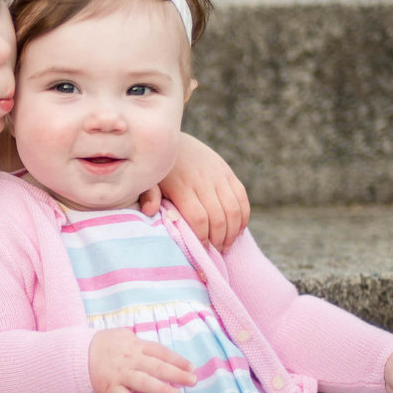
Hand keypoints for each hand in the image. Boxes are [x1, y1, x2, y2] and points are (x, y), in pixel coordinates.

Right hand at [88, 329, 196, 392]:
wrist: (77, 354)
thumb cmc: (104, 345)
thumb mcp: (123, 336)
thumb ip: (141, 344)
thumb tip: (161, 353)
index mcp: (135, 345)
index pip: (160, 352)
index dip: (177, 359)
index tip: (191, 367)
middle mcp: (130, 359)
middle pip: (157, 366)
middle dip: (176, 374)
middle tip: (193, 381)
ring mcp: (120, 374)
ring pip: (144, 382)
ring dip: (161, 389)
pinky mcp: (110, 389)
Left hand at [143, 134, 249, 250]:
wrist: (169, 140)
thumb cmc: (157, 169)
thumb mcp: (148, 181)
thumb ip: (149, 196)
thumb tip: (149, 212)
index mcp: (182, 185)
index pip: (199, 218)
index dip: (203, 238)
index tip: (202, 250)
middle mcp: (202, 180)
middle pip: (219, 216)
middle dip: (219, 239)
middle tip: (217, 252)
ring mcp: (218, 175)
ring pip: (234, 208)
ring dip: (233, 231)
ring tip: (227, 244)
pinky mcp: (227, 171)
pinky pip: (242, 196)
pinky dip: (244, 215)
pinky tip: (238, 229)